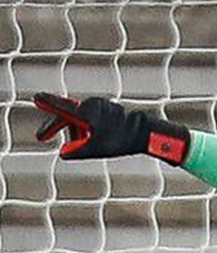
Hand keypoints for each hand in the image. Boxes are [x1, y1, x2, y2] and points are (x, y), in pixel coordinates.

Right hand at [34, 93, 190, 164]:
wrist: (145, 133)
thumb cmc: (121, 140)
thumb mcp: (96, 150)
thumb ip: (77, 151)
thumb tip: (64, 153)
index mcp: (85, 112)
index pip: (60, 108)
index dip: (47, 106)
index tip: (36, 98)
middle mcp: (91, 104)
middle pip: (69, 116)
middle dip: (61, 129)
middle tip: (43, 136)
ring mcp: (101, 105)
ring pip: (82, 119)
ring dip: (81, 132)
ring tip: (95, 143)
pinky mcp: (109, 108)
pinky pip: (94, 119)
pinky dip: (91, 129)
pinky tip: (104, 138)